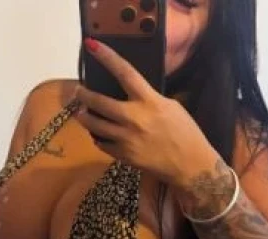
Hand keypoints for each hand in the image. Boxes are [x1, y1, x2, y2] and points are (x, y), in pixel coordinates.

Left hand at [75, 38, 220, 188]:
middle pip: (100, 103)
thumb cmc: (185, 132)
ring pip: (94, 126)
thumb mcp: (170, 107)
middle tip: (78, 92)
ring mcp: (127, 139)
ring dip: (84, 117)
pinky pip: (102, 144)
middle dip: (84, 96)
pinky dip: (98, 138)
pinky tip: (98, 134)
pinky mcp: (124, 156)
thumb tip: (131, 95)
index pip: (125, 73)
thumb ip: (148, 99)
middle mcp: (134, 118)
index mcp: (149, 102)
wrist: (189, 163)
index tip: (91, 46)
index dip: (107, 57)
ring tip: (81, 113)